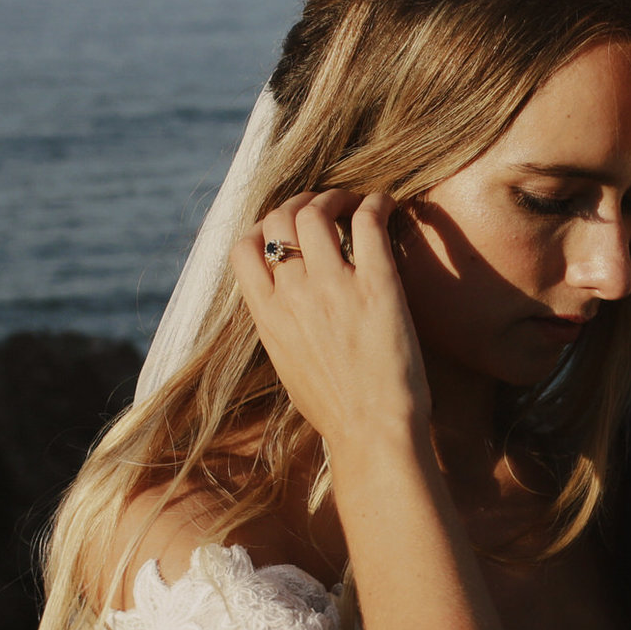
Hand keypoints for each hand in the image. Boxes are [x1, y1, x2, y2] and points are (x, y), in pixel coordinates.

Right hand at [232, 190, 427, 454]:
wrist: (372, 433)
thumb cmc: (337, 411)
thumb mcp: (289, 367)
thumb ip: (282, 328)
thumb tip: (287, 309)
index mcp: (267, 316)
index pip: (245, 249)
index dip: (263, 227)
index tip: (284, 228)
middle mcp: (293, 294)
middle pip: (280, 219)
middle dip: (300, 202)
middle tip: (325, 205)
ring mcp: (333, 286)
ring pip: (317, 211)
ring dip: (335, 196)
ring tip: (354, 201)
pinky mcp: (376, 284)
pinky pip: (368, 222)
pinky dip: (374, 202)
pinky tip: (385, 204)